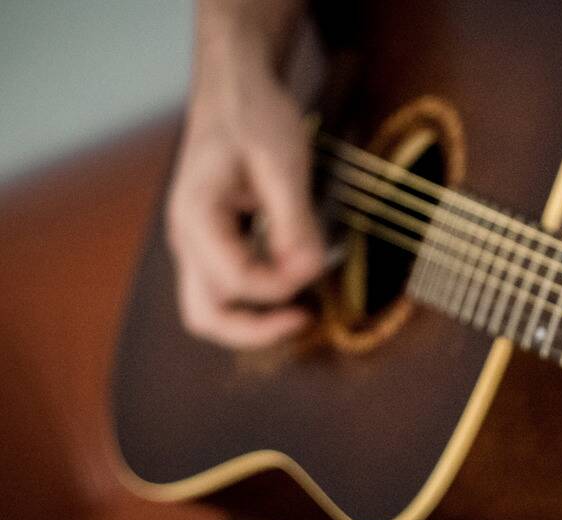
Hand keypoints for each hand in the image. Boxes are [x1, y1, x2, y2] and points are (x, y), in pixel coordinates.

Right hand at [166, 11, 323, 348]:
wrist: (234, 89)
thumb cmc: (254, 117)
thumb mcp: (283, 163)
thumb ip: (294, 221)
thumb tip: (309, 271)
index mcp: (196, 218)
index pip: (237, 282)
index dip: (283, 285)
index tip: (318, 264)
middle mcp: (186, 239)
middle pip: (206, 316)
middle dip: (256, 330)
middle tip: (306, 320)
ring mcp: (196, 245)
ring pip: (212, 309)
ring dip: (256, 320)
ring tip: (302, 309)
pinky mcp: (214, 244)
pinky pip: (227, 288)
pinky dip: (257, 299)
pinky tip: (293, 283)